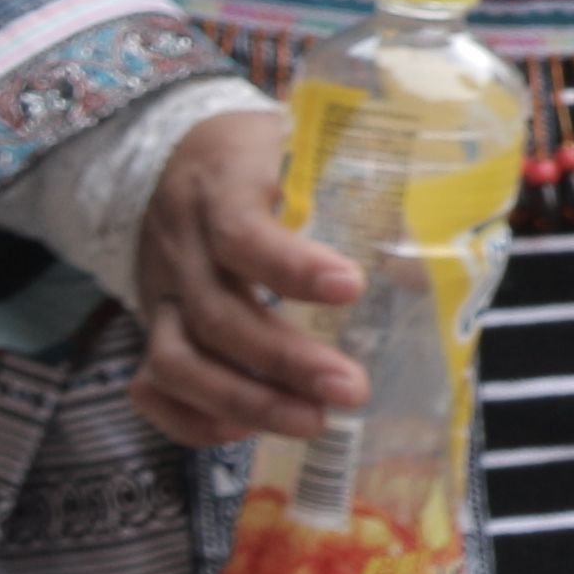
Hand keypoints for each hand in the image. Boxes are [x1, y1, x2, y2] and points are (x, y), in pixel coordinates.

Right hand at [126, 108, 362, 447]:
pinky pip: (152, 385)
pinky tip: (245, 431)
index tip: (353, 288)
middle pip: (218, 316)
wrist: (166, 150)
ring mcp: (159, 294)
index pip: (242, 233)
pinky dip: (191, 418)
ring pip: (178, 362)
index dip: (292, 267)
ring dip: (246, 401)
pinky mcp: (151, 325)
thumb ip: (349, 186)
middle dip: (285, 361)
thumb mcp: (297, 142)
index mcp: (219, 190)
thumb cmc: (255, 149)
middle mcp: (180, 250)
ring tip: (312, 422)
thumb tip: (421, 254)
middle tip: (351, 390)